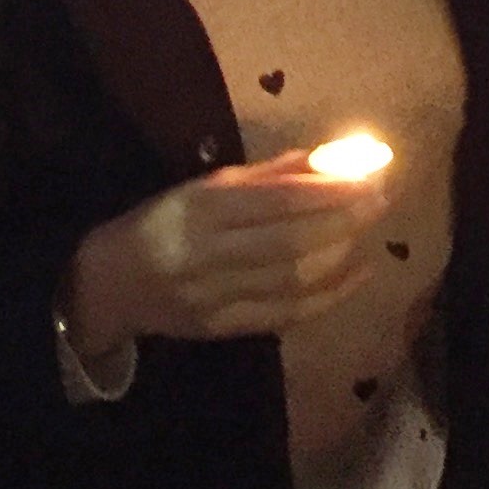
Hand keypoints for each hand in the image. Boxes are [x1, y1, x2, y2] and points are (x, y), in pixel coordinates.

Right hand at [61, 154, 388, 353]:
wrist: (109, 285)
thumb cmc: (163, 222)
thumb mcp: (204, 187)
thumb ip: (269, 176)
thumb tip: (334, 160)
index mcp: (198, 209)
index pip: (275, 201)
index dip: (327, 190)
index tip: (368, 173)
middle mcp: (205, 255)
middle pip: (289, 241)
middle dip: (342, 218)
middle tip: (380, 197)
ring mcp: (214, 298)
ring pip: (291, 279)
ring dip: (339, 252)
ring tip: (368, 226)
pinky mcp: (223, 329)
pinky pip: (285, 314)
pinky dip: (329, 294)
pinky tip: (357, 271)